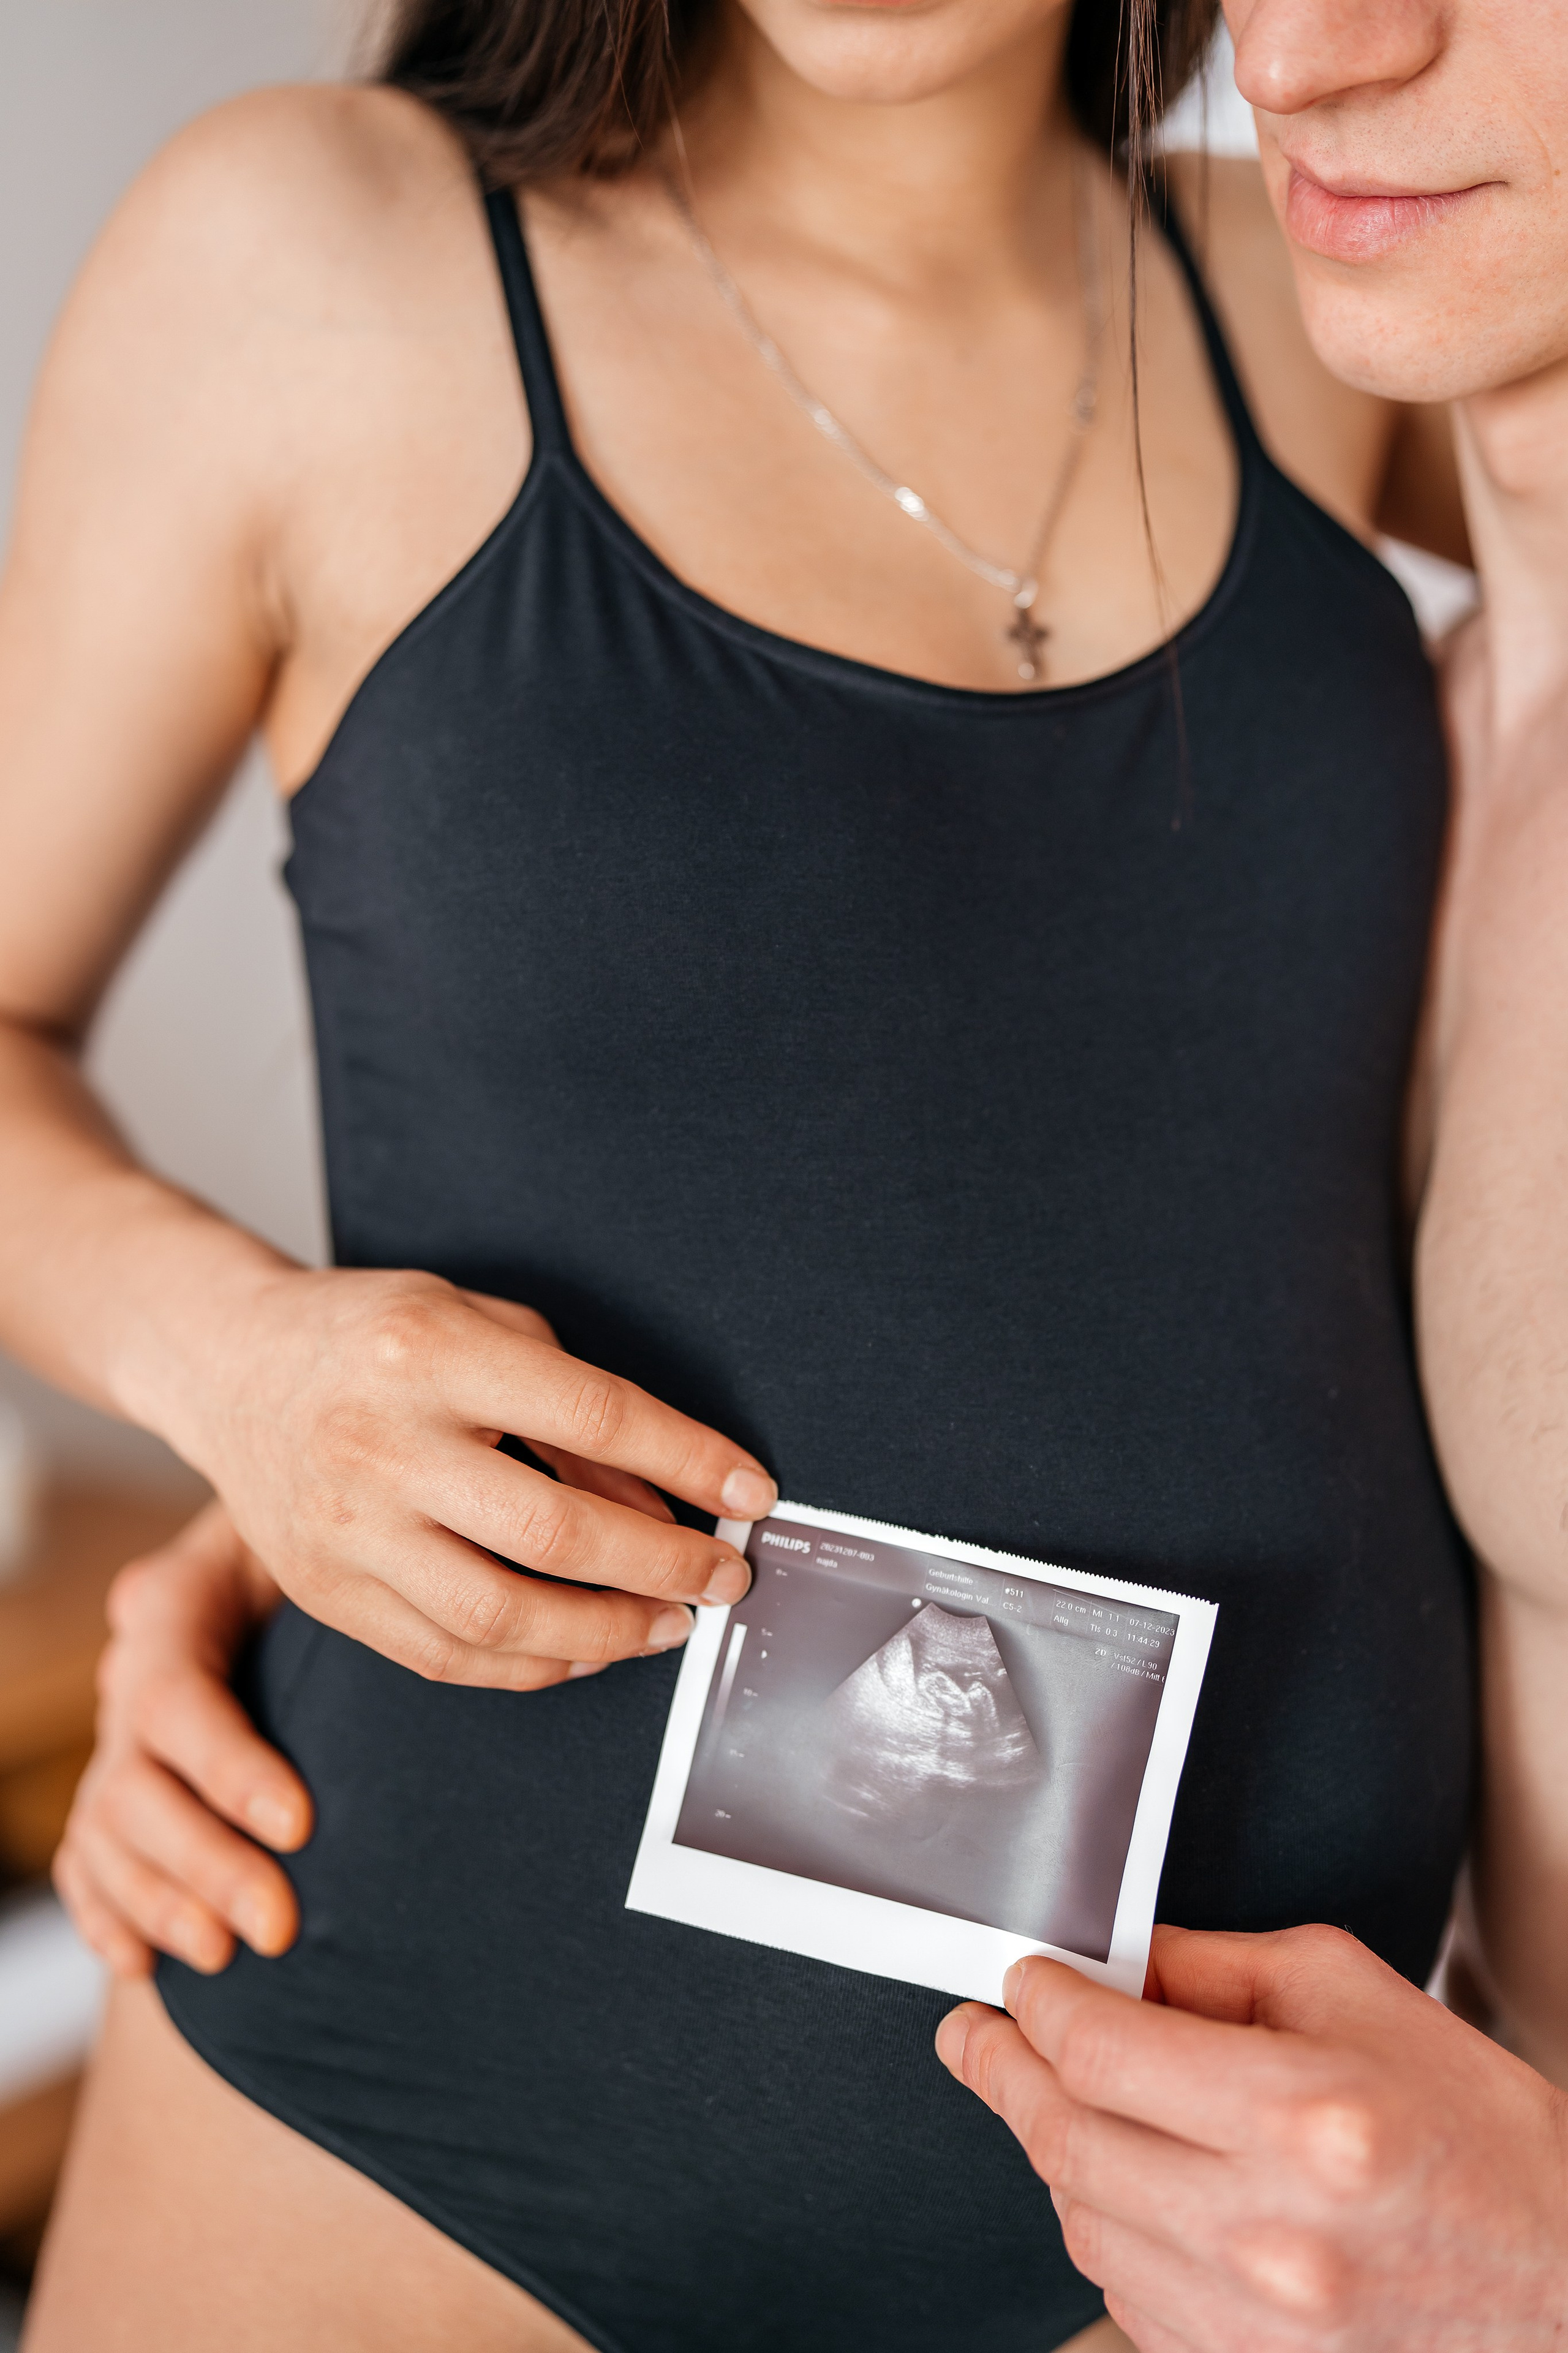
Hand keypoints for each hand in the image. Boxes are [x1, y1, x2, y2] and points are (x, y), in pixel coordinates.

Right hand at [54, 1503, 310, 1977]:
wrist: (275, 1562)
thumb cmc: (325, 1543)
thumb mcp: (330, 1532)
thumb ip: (350, 1567)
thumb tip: (432, 1611)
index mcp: (172, 1605)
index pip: (178, 1698)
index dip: (229, 1769)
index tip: (301, 1825)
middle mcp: (129, 1676)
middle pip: (137, 1784)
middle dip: (205, 1863)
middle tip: (279, 1927)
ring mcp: (115, 1739)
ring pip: (107, 1832)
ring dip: (159, 1902)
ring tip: (222, 1956)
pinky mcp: (113, 1793)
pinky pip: (85, 1860)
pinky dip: (108, 1913)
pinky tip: (141, 1966)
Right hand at [141, 1270, 775, 1687]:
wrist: (230, 1365)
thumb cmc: (376, 1337)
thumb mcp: (485, 1327)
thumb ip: (574, 1408)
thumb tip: (669, 1496)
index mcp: (431, 1352)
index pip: (592, 1415)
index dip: (688, 1459)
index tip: (754, 1494)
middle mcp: (381, 1443)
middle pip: (552, 1532)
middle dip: (664, 1566)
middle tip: (726, 1578)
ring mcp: (344, 1528)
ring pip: (498, 1615)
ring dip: (608, 1632)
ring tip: (669, 1625)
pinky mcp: (322, 1591)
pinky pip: (444, 1656)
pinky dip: (530, 1666)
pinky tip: (584, 1651)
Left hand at [936, 1923, 1567, 2349]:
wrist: (1565, 2281)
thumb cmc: (1482, 2137)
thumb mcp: (1355, 1996)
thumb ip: (1218, 1969)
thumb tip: (1117, 1962)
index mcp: (1300, 2119)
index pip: (1099, 2051)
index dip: (1035, 2004)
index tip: (1019, 1981)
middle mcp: (1269, 2235)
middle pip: (1065, 2140)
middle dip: (1003, 2072)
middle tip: (977, 2035)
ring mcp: (1255, 2325)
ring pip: (1082, 2223)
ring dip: (1054, 2152)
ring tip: (1063, 2101)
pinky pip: (1124, 2295)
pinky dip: (1108, 2229)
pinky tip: (1131, 2185)